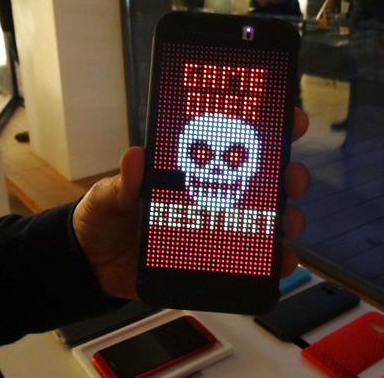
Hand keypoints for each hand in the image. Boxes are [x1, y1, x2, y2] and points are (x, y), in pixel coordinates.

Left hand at [73, 108, 310, 298]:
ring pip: (266, 218)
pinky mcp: (215, 260)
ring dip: (287, 217)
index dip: (267, 127)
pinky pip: (251, 259)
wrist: (92, 264)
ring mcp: (216, 226)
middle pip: (263, 179)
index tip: (289, 119)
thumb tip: (135, 156)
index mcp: (189, 167)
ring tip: (288, 223)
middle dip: (288, 174)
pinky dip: (273, 260)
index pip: (233, 140)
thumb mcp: (109, 195)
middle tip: (291, 178)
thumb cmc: (104, 217)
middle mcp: (210, 193)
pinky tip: (282, 261)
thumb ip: (124, 181)